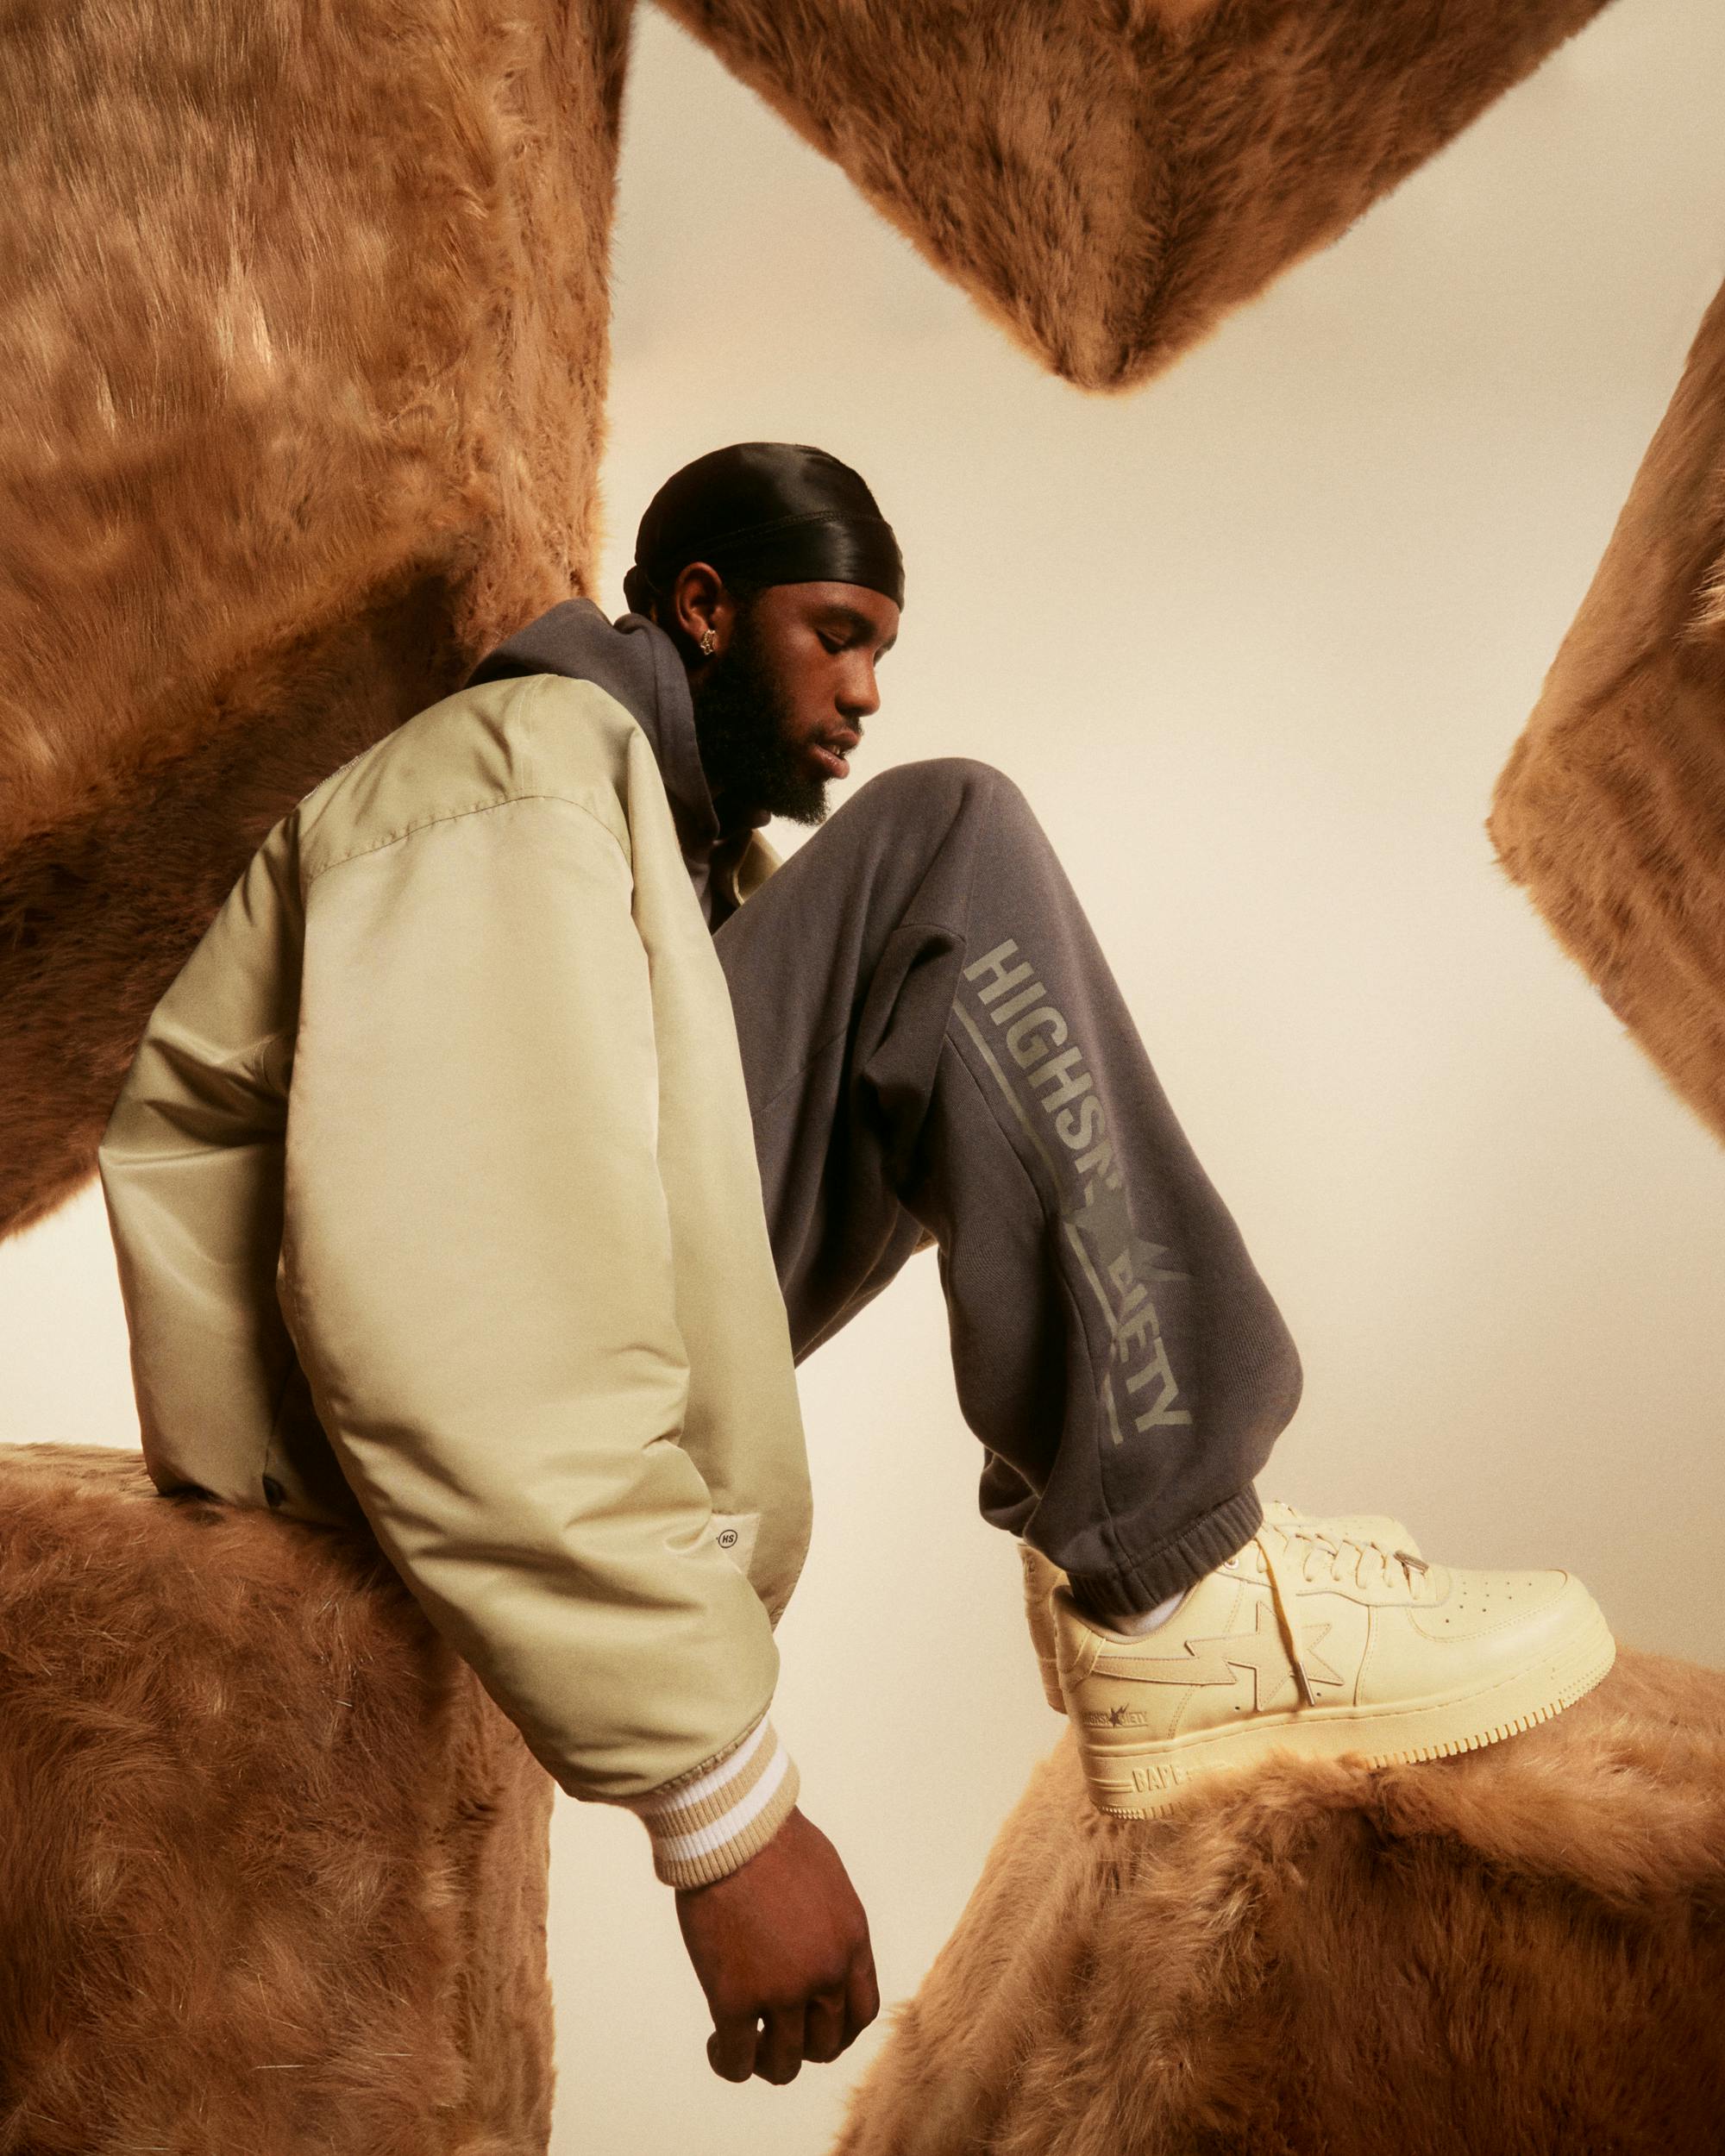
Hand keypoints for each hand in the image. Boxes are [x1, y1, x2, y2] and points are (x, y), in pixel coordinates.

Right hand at [675, 1805, 878, 2083]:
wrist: (729, 1825)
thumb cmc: (770, 1838)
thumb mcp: (826, 1880)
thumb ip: (829, 1924)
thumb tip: (815, 1948)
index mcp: (851, 1942)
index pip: (860, 2013)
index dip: (836, 2030)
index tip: (812, 2026)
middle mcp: (826, 1974)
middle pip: (826, 2045)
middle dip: (801, 2046)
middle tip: (773, 2032)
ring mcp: (782, 1992)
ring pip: (784, 2063)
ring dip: (765, 2061)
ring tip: (743, 2043)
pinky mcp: (734, 1999)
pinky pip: (737, 2060)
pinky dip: (728, 2062)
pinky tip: (716, 2045)